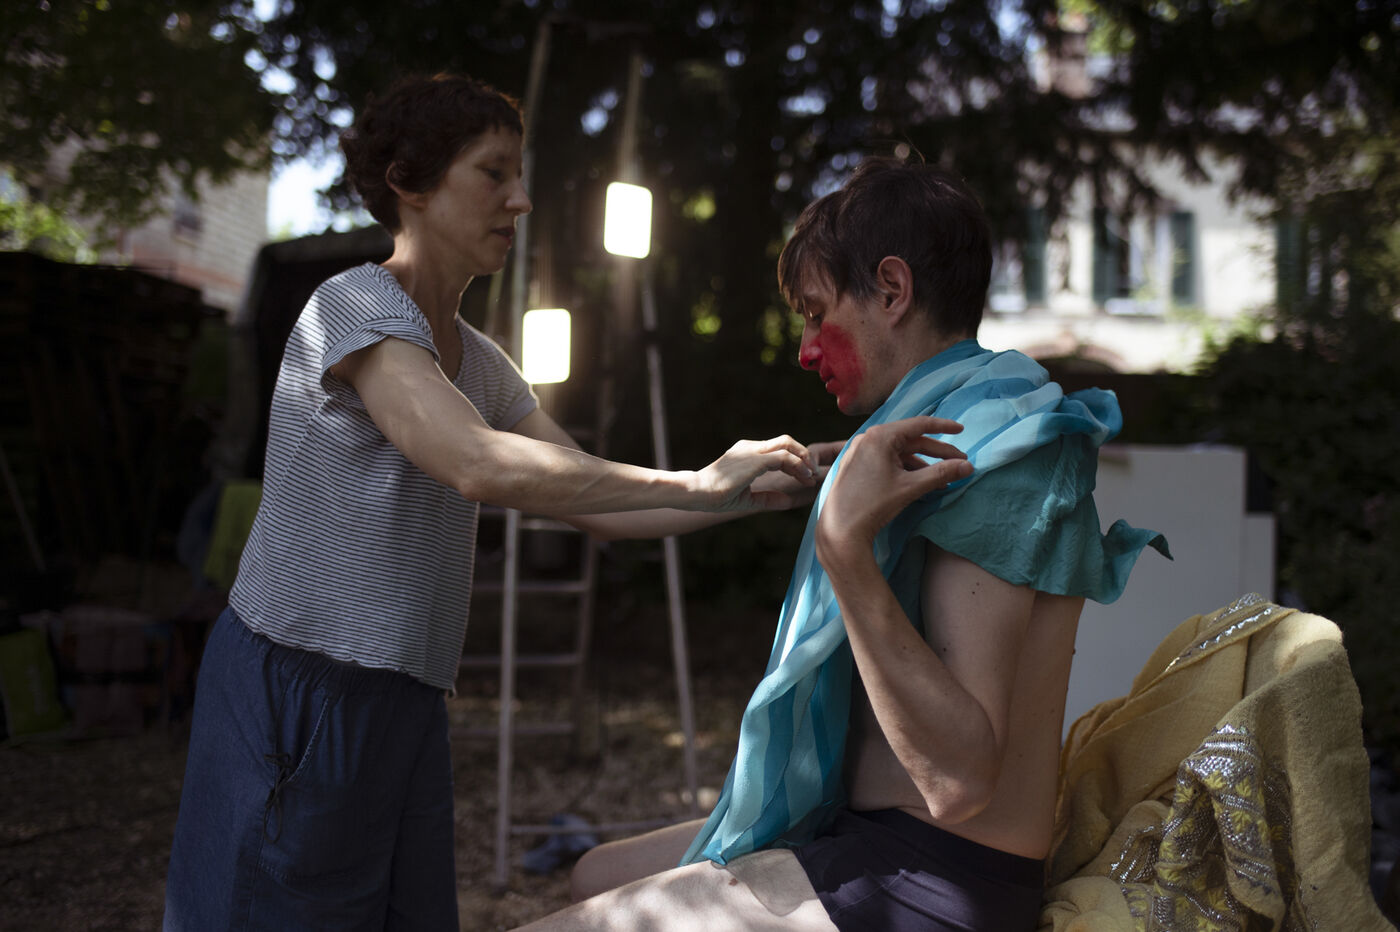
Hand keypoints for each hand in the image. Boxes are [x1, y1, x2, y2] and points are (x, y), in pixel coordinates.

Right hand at [692, 435, 816, 511]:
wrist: (695, 492)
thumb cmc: (715, 496)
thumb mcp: (747, 498)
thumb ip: (768, 498)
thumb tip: (788, 502)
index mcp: (747, 453)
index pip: (778, 448)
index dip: (796, 460)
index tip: (806, 477)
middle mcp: (750, 448)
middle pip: (786, 441)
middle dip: (804, 455)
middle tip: (813, 473)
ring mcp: (751, 452)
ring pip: (787, 445)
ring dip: (803, 460)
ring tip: (811, 476)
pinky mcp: (753, 460)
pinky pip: (782, 457)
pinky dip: (797, 466)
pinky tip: (803, 478)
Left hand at [815, 416, 970, 562]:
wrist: (840, 530)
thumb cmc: (874, 504)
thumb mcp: (911, 487)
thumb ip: (942, 473)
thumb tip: (969, 467)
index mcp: (880, 436)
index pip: (919, 425)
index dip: (943, 426)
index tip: (961, 430)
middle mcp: (868, 439)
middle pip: (910, 441)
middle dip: (937, 452)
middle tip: (960, 462)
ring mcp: (860, 453)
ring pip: (900, 454)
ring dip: (923, 465)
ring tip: (943, 480)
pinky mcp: (857, 468)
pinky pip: (888, 463)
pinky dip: (906, 471)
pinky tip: (922, 484)